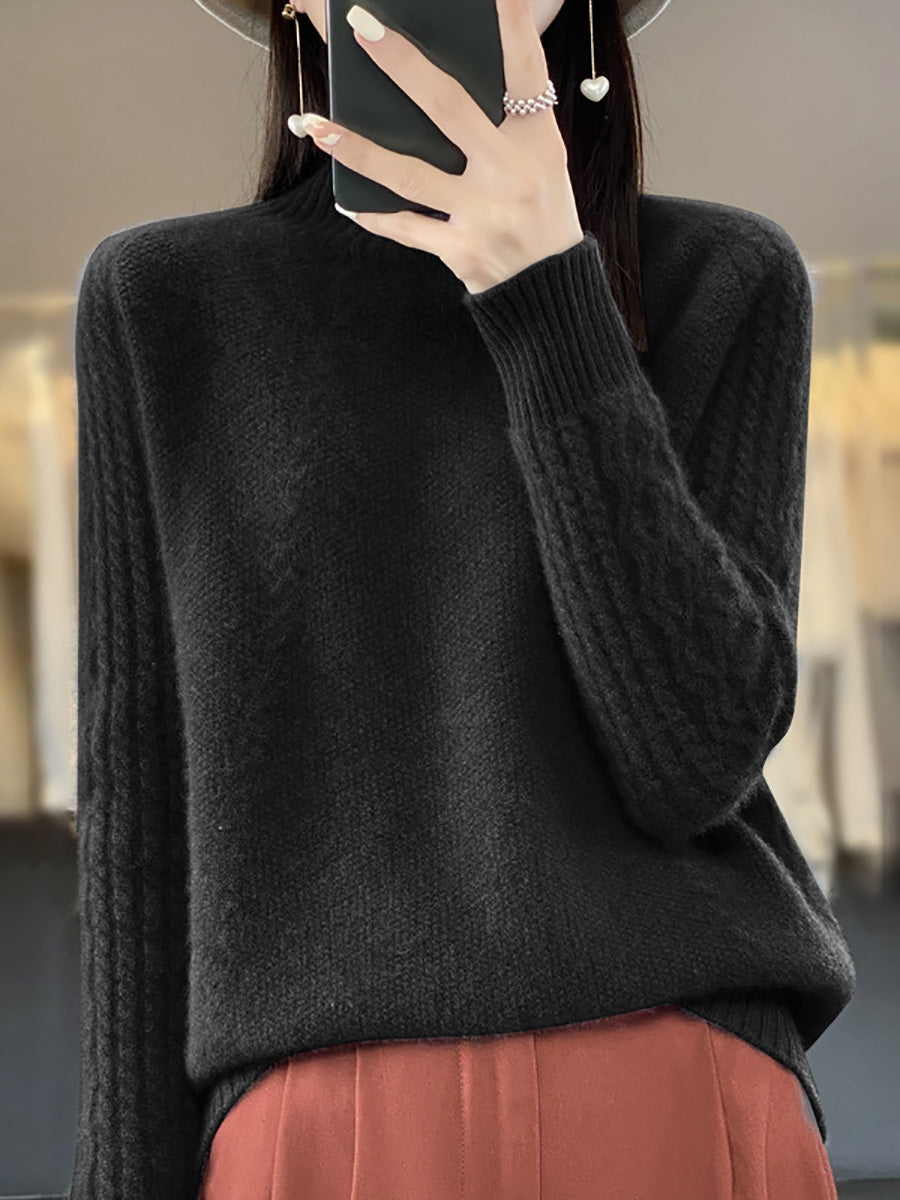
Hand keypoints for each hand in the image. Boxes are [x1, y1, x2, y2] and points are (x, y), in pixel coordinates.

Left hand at [293, 0, 584, 294]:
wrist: (550, 292)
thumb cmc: (541, 215)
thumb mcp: (542, 162)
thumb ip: (504, 124)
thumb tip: (434, 86)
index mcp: (538, 141)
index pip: (526, 71)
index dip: (512, 25)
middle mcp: (511, 172)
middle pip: (448, 107)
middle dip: (401, 64)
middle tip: (360, 29)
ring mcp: (484, 213)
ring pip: (409, 172)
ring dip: (357, 147)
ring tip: (317, 125)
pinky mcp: (461, 250)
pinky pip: (405, 227)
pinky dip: (374, 214)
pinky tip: (346, 200)